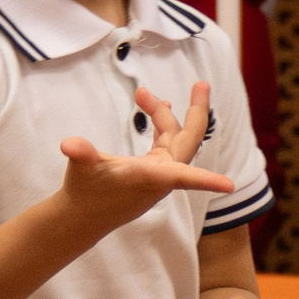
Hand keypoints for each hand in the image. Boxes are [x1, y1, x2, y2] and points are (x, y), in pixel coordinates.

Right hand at [56, 84, 236, 232]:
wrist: (82, 215)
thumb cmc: (84, 194)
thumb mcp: (81, 170)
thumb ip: (81, 154)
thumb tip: (69, 145)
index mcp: (151, 178)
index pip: (185, 177)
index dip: (206, 180)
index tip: (229, 186)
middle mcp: (161, 175)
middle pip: (188, 140)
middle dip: (196, 111)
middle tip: (202, 83)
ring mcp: (159, 172)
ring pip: (172, 136)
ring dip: (162, 114)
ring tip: (141, 94)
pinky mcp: (152, 169)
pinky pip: (165, 141)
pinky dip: (162, 124)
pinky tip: (160, 106)